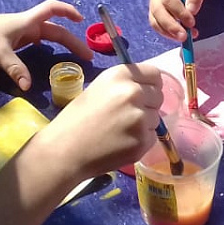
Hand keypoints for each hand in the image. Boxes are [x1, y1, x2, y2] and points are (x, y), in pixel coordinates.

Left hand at [0, 0, 93, 90]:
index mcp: (28, 22)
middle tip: (87, 57)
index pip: (52, 9)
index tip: (81, 20)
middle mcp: (28, 25)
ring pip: (49, 35)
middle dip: (73, 41)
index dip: (68, 11)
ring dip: (64, 43)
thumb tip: (28, 86)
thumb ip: (15, 68)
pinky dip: (50, 45)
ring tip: (77, 57)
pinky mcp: (17, 38)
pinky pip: (40, 40)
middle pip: (57, 30)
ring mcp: (23, 31)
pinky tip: (52, 55)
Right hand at [33, 64, 162, 179]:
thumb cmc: (76, 119)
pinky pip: (152, 137)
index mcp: (120, 75)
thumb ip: (124, 84)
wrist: (65, 151)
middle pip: (159, 95)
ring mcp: (141, 118)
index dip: (149, 84)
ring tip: (119, 131)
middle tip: (127, 115)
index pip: (155, 74)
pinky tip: (121, 143)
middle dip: (148, 104)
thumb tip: (147, 87)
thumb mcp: (99, 89)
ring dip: (144, 124)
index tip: (143, 93)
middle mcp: (134, 93)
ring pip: (156, 118)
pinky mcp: (143, 140)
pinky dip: (141, 141)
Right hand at [148, 0, 208, 41]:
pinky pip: (157, 27)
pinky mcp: (153, 14)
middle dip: (171, 26)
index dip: (179, 13)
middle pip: (158, 11)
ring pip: (155, 21)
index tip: (192, 23)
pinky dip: (168, 34)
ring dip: (169, 33)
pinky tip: (180, 36)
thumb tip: (191, 11)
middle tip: (185, 37)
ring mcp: (152, 4)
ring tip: (185, 38)